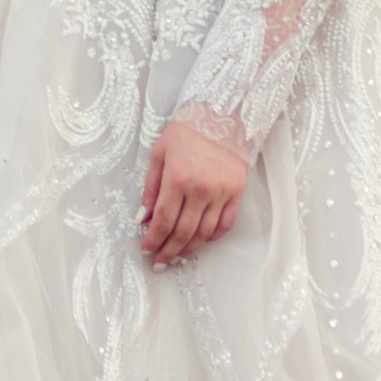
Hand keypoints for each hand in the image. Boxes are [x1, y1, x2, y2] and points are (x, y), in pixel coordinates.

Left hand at [140, 116, 247, 267]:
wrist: (220, 117)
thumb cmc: (185, 134)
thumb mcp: (158, 155)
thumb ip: (150, 189)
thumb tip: (143, 218)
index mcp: (178, 178)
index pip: (163, 220)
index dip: (153, 240)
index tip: (146, 250)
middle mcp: (201, 189)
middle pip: (183, 232)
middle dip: (168, 251)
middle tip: (159, 263)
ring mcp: (221, 192)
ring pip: (204, 233)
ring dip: (189, 249)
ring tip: (177, 256)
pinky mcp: (237, 192)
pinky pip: (226, 224)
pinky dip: (212, 237)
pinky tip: (201, 241)